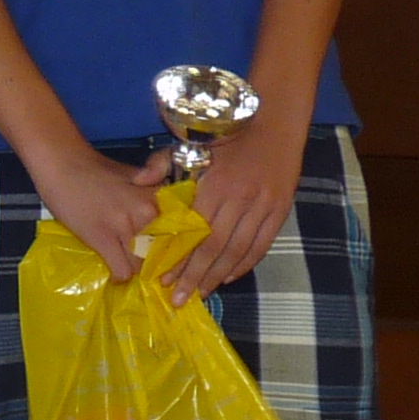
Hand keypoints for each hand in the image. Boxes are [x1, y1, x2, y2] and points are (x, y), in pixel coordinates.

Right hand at [28, 134, 164, 285]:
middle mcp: (148, 213)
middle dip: (155, 261)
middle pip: (163, 252)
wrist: (63, 165)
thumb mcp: (138, 175)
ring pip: (143, 265)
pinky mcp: (103, 239)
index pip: (180, 233)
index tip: (167, 257)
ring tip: (128, 266)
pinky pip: (122, 271)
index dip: (175, 249)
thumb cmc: (98, 170)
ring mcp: (126, 227)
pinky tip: (114, 271)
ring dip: (136, 269)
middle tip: (145, 262)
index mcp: (159, 197)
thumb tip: (163, 214)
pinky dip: (119, 275)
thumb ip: (157, 190)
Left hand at [166, 104, 301, 304]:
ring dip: (218, 276)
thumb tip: (137, 183)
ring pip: (239, 250)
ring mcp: (264, 205)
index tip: (163, 278)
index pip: (193, 231)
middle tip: (178, 299)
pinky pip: (262, 244)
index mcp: (214, 184)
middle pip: (214, 247)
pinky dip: (246, 264)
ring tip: (201, 294)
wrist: (274, 120)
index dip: (178, 257)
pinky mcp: (281, 209)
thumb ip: (161, 163)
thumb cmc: (226, 134)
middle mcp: (240, 198)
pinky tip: (228, 277)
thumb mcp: (190, 143)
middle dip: (195, 276)